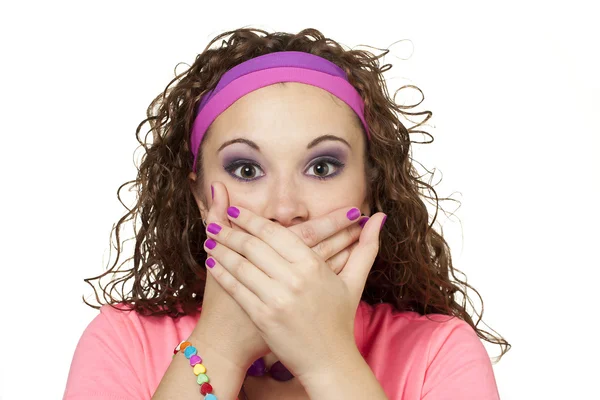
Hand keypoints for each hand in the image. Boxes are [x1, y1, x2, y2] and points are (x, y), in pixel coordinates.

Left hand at [202, 204, 385, 378]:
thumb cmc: (340, 319)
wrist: (329, 361)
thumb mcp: (354, 281)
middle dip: (230, 231)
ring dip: (221, 248)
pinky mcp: (263, 317)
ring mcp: (276, 299)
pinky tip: (211, 263)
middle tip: (215, 221)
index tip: (236, 211)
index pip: (275, 233)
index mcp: (313, 265)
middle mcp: (294, 279)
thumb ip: (366, 247)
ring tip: (208, 238)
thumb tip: (379, 217)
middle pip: (254, 246)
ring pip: (241, 265)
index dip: (252, 220)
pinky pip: (236, 288)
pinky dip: (221, 273)